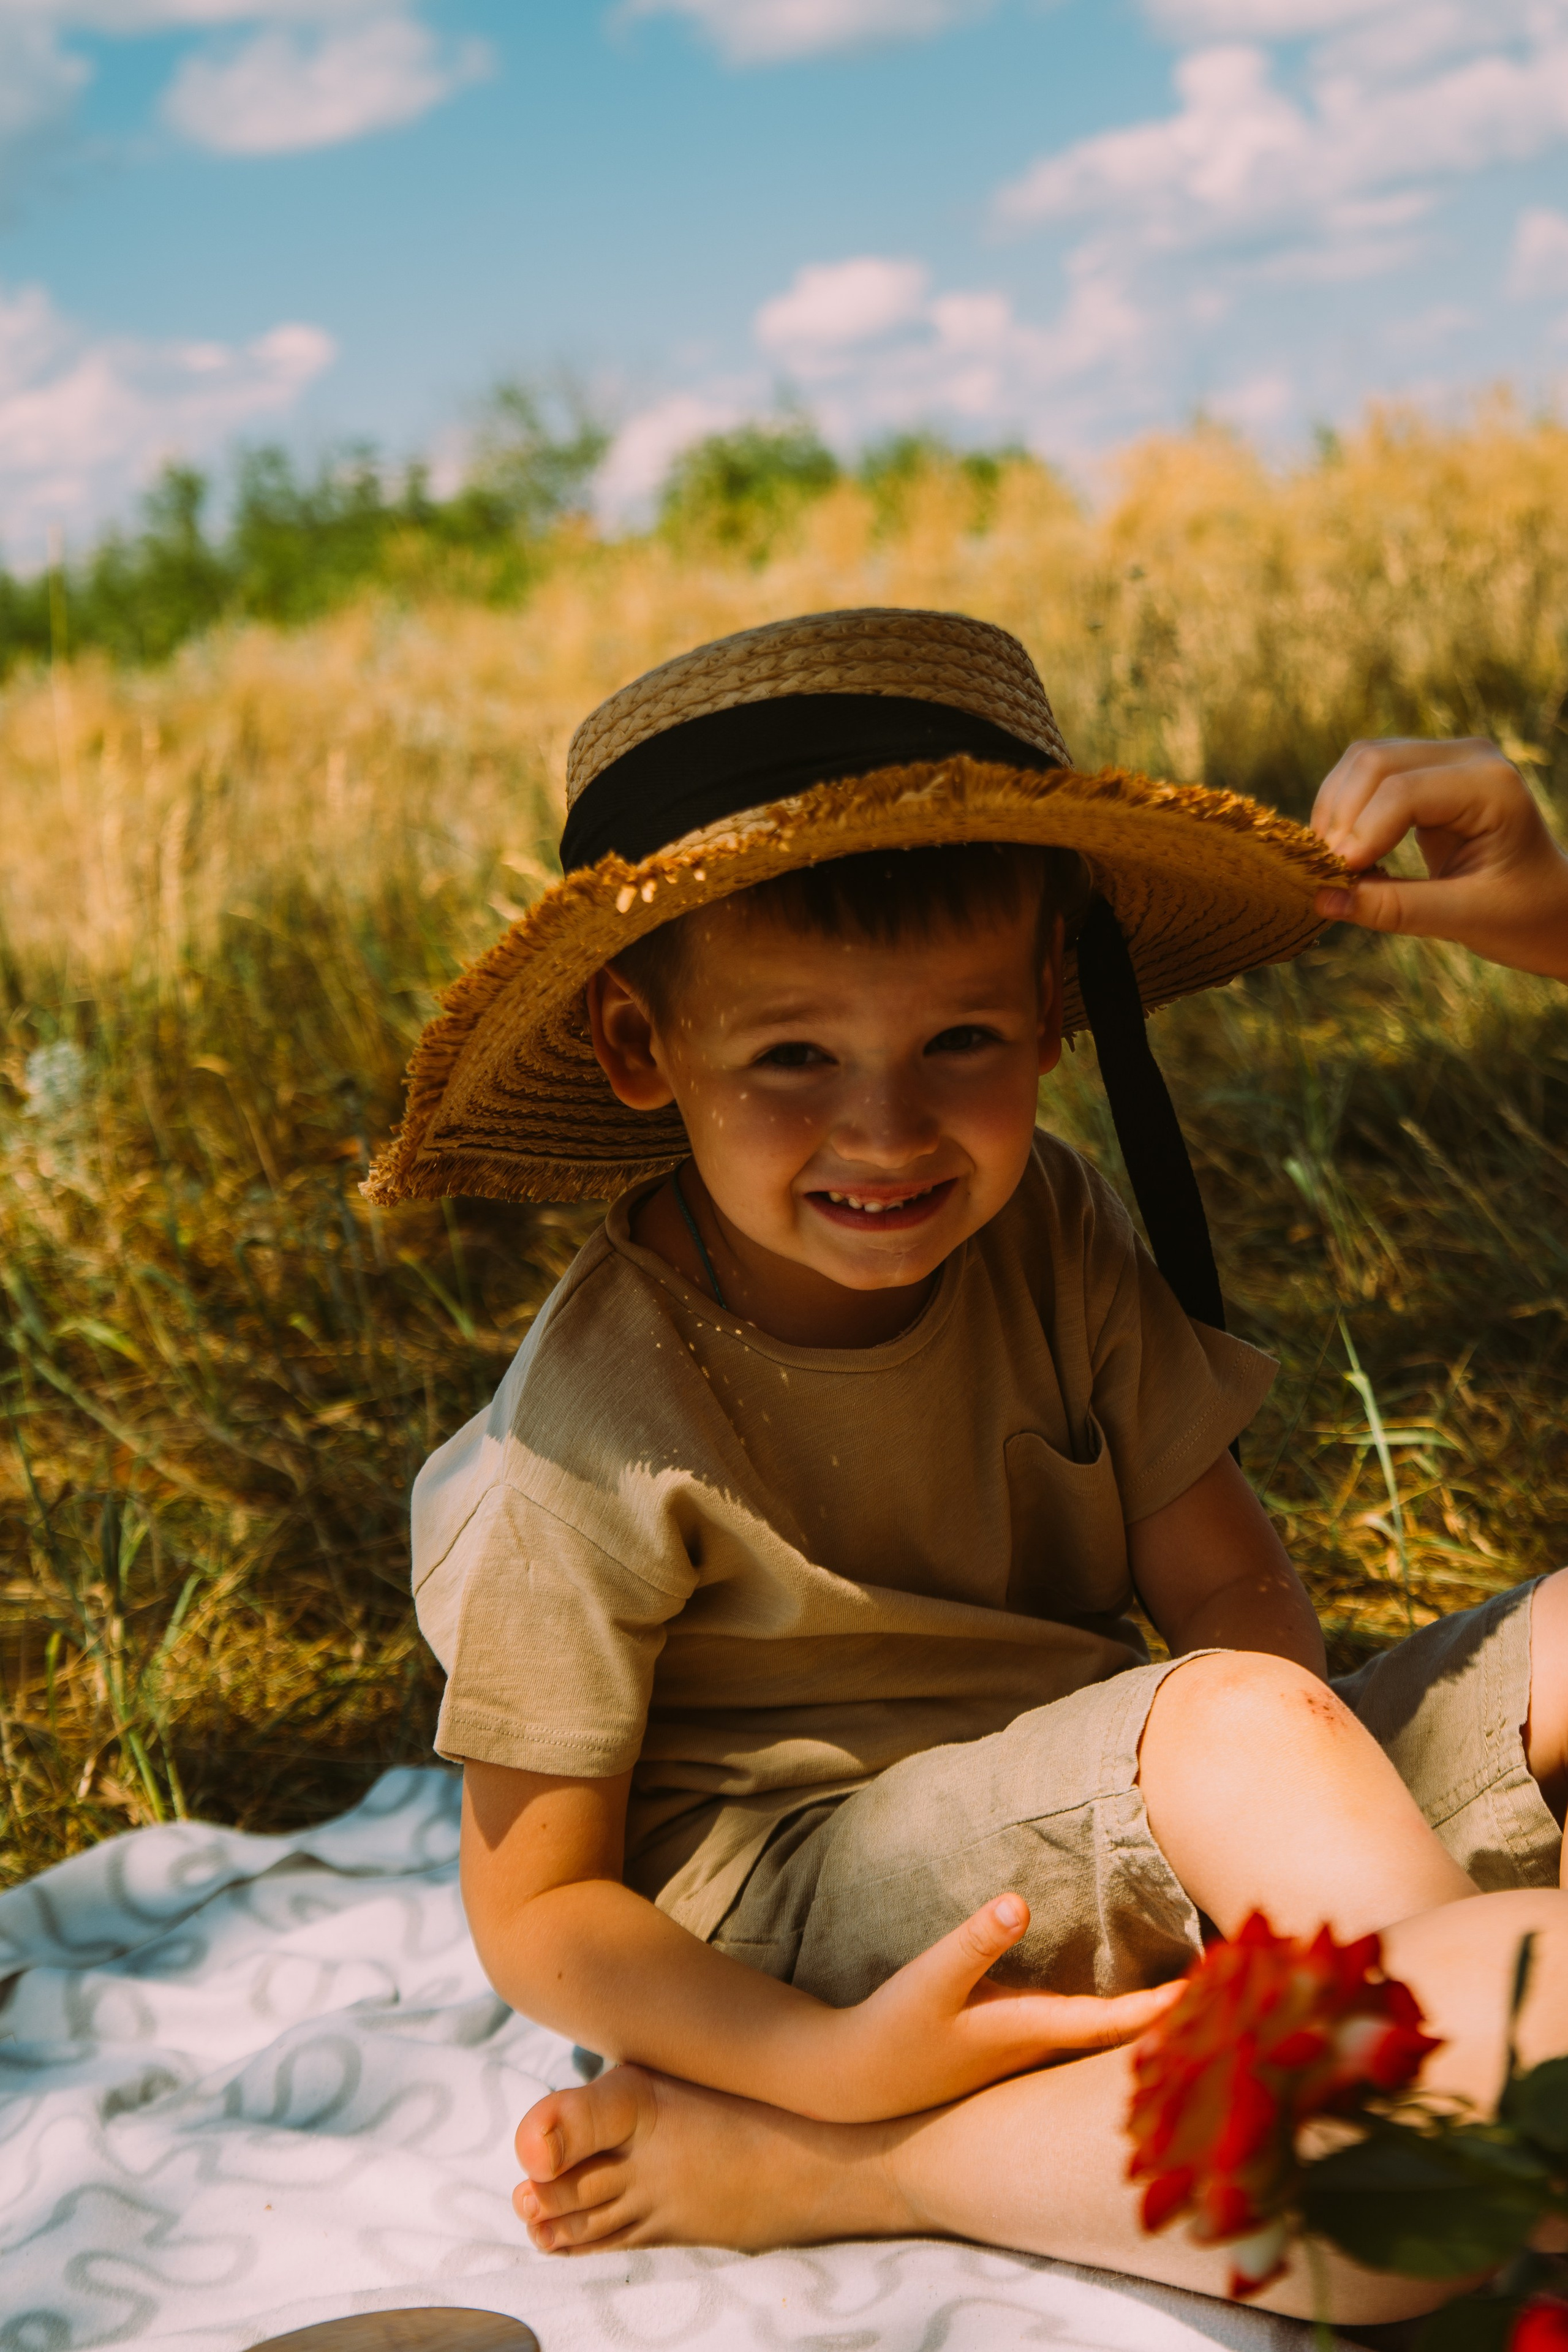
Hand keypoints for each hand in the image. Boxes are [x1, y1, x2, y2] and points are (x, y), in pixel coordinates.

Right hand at [804, 1894, 1184, 2121]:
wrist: (854, 2081)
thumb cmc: (892, 2031)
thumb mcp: (929, 1980)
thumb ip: (973, 1939)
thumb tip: (1018, 1900)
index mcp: (1027, 2031)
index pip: (1114, 2021)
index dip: (1166, 2007)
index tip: (1219, 1988)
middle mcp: (1039, 2046)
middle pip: (1124, 2035)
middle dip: (1176, 2017)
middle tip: (1237, 1992)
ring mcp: (1028, 2052)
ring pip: (1105, 2038)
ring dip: (1150, 2020)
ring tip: (1203, 1998)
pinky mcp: (1013, 2045)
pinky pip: (1082, 2035)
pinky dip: (1116, 2020)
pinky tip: (1136, 2009)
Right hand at [1311, 737, 1567, 981]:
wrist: (1551, 906)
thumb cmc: (1524, 915)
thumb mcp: (1465, 919)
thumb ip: (1395, 909)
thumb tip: (1322, 900)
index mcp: (1493, 787)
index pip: (1403, 792)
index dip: (1360, 834)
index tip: (1337, 880)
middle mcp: (1470, 757)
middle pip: (1375, 761)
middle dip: (1341, 818)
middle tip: (1329, 873)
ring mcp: (1448, 757)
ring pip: (1363, 760)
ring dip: (1336, 811)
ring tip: (1337, 865)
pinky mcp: (1427, 770)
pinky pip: (1368, 774)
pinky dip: (1346, 809)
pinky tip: (1349, 852)